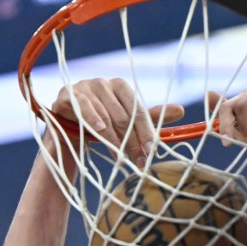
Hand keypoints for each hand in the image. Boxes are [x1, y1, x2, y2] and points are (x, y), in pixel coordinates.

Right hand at [50, 79, 184, 165]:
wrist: (65, 133)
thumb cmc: (99, 128)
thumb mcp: (125, 125)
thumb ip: (148, 119)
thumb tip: (181, 110)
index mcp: (120, 87)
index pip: (137, 109)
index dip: (146, 131)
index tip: (152, 152)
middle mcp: (102, 83)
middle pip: (123, 114)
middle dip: (132, 141)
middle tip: (138, 162)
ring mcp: (83, 87)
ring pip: (105, 113)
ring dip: (114, 137)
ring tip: (120, 156)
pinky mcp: (66, 95)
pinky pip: (83, 105)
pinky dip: (92, 118)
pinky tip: (100, 129)